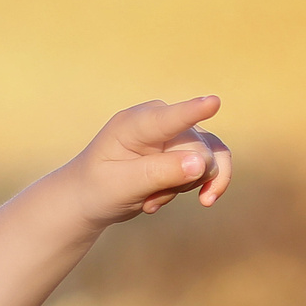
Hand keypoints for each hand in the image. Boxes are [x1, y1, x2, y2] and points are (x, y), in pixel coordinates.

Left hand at [56, 97, 232, 226]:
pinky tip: (199, 200)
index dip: (193, 111)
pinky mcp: (188, 147)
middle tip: (148, 202)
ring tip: (152, 200)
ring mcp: (177, 132)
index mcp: (134, 124)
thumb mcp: (121, 185)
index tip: (214, 103)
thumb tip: (201, 163)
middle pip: (197, 150)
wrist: (92, 196)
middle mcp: (160, 119)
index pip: (168, 118)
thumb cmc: (99, 187)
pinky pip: (213, 164)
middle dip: (180, 183)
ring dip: (186, 187)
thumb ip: (160, 173)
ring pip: (209, 159)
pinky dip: (204, 185)